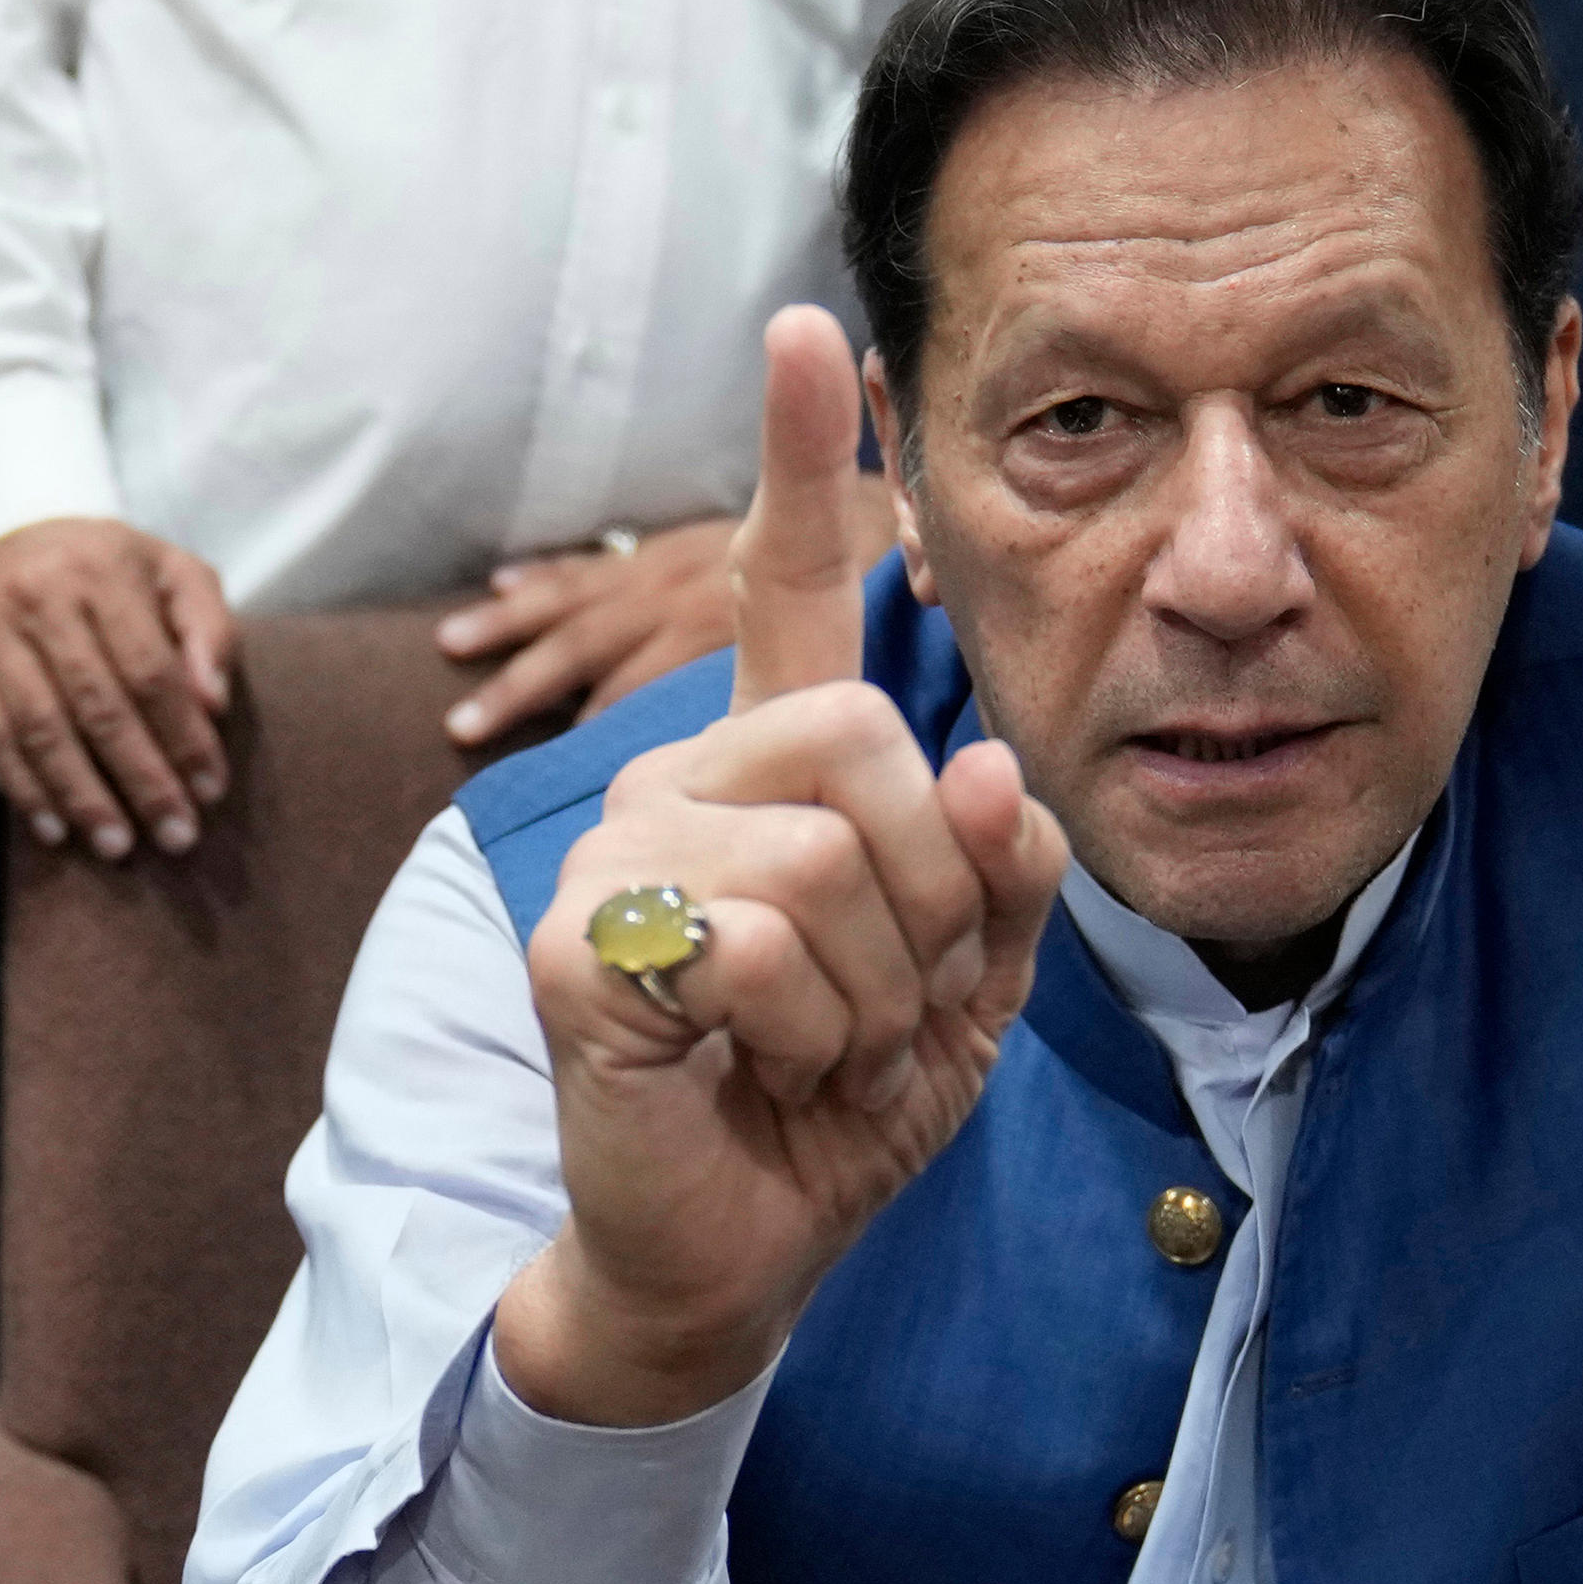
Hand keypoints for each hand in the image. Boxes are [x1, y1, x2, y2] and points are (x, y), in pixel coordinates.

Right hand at [0, 517, 235, 861]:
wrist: (12, 523)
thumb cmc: (110, 565)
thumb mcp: (175, 573)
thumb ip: (209, 630)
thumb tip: (213, 704)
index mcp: (103, 571)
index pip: (151, 670)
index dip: (183, 736)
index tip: (210, 790)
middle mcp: (40, 596)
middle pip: (98, 705)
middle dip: (141, 778)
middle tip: (176, 835)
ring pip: (41, 726)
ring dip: (82, 795)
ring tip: (117, 845)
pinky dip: (23, 787)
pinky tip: (55, 828)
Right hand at [491, 307, 1069, 1426]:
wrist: (732, 1255)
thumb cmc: (831, 1109)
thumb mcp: (968, 986)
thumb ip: (1002, 873)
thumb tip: (999, 774)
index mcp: (770, 769)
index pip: (784, 590)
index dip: (800, 460)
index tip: (810, 328)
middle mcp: (678, 780)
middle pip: (866, 742)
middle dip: (925, 901)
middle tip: (877, 1006)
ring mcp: (616, 855)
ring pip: (827, 855)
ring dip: (871, 992)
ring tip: (817, 1053)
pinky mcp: (581, 946)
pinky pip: (758, 940)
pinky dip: (803, 1032)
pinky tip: (757, 1072)